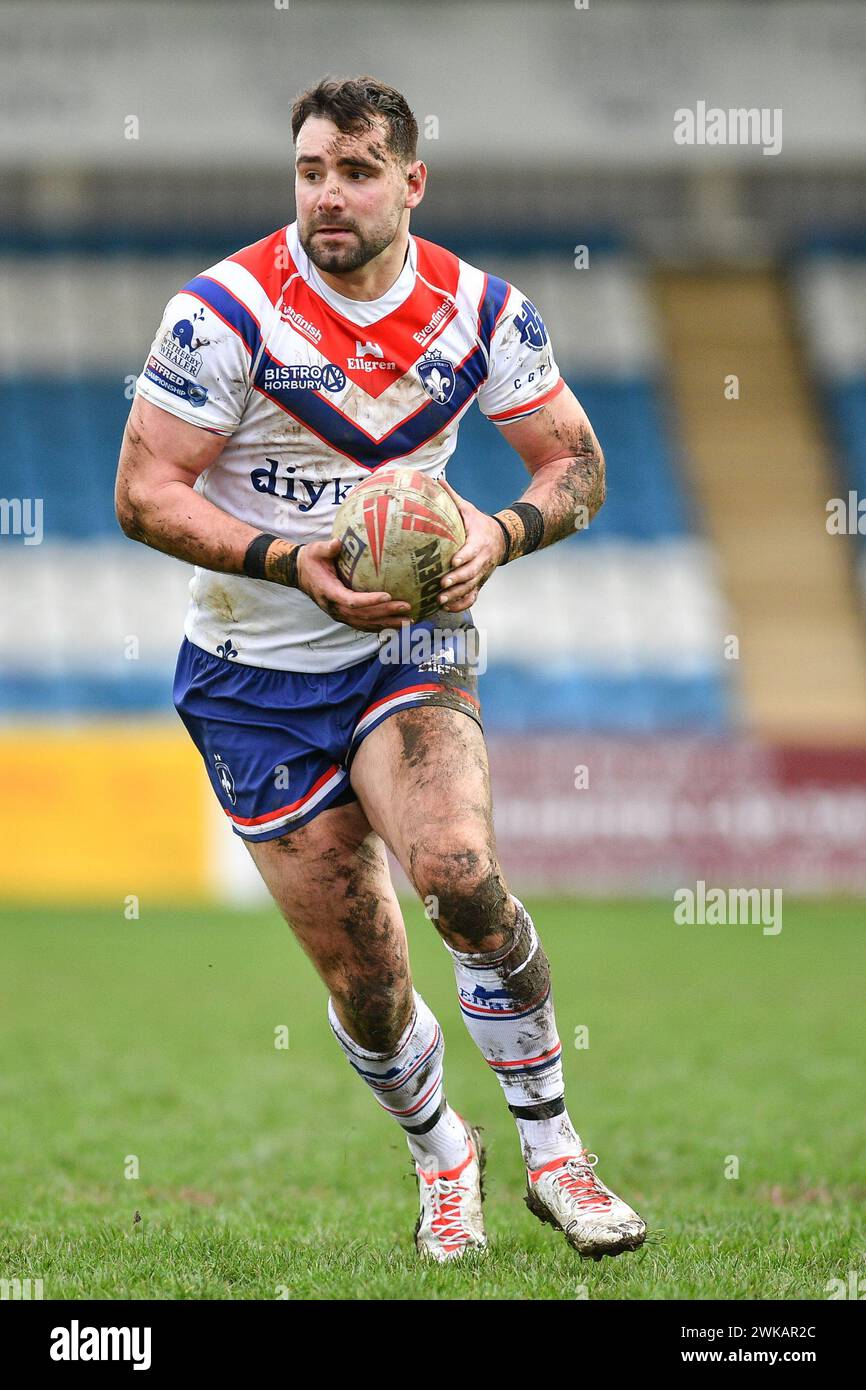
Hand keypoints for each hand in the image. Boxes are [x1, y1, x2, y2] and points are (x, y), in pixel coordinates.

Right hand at [296, 538, 411, 632]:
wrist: (299, 574)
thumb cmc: (310, 560)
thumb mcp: (314, 551)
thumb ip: (325, 548)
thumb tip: (337, 542)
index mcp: (329, 592)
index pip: (352, 601)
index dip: (370, 601)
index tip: (388, 595)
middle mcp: (335, 608)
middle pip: (364, 615)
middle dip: (386, 613)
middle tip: (407, 607)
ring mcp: (339, 614)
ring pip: (366, 623)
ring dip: (387, 623)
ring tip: (408, 621)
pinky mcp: (344, 616)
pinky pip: (364, 624)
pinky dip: (380, 625)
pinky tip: (396, 624)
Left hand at [437, 480, 505, 610]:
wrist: (504, 539)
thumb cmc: (480, 524)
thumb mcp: (469, 509)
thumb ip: (453, 497)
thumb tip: (437, 479)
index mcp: (479, 541)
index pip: (472, 550)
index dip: (464, 557)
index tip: (453, 561)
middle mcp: (482, 559)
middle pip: (472, 572)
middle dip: (458, 580)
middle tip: (443, 584)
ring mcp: (482, 573)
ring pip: (471, 587)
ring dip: (457, 595)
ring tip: (440, 600)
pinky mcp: (480, 583)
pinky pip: (472, 597)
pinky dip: (461, 604)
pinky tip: (446, 607)